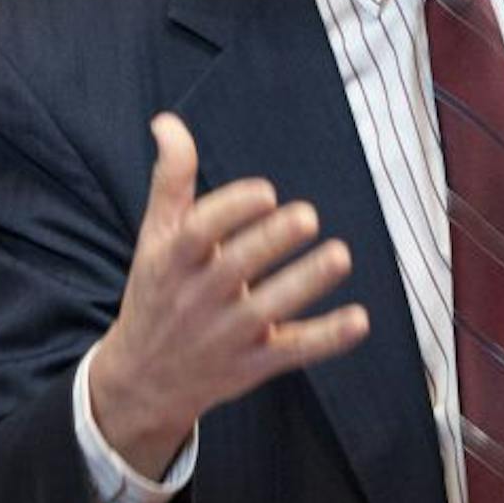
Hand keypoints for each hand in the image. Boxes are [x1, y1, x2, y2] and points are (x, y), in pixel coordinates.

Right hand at [90, 113, 369, 479]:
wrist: (143, 379)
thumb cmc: (158, 292)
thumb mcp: (155, 237)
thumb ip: (170, 180)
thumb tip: (167, 123)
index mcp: (172, 260)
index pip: (198, 233)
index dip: (231, 210)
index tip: (266, 192)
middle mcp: (197, 299)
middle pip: (235, 269)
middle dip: (271, 242)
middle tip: (308, 217)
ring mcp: (226, 336)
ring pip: (269, 310)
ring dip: (306, 283)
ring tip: (340, 255)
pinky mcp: (252, 366)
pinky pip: (293, 352)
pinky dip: (327, 338)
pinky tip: (359, 319)